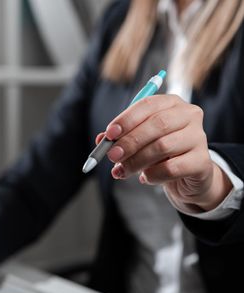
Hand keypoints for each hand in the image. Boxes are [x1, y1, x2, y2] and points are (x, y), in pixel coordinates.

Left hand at [95, 94, 231, 211]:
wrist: (187, 174)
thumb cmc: (160, 152)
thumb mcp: (139, 140)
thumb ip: (121, 137)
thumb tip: (102, 140)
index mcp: (171, 103)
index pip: (148, 105)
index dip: (127, 119)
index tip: (109, 134)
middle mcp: (189, 115)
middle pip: (157, 124)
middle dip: (130, 141)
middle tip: (112, 156)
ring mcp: (198, 137)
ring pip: (162, 146)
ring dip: (137, 160)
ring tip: (123, 170)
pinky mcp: (202, 161)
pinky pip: (171, 168)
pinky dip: (152, 175)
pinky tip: (145, 178)